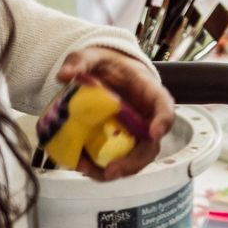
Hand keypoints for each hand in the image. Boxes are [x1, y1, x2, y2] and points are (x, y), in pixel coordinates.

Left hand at [56, 46, 174, 180]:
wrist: (105, 73)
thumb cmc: (107, 65)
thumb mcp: (93, 56)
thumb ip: (80, 62)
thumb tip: (64, 75)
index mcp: (147, 90)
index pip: (163, 104)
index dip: (163, 120)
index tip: (154, 133)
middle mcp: (145, 117)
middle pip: (151, 144)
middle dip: (134, 162)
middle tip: (112, 170)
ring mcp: (133, 133)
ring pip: (134, 159)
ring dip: (115, 171)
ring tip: (87, 170)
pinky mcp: (118, 144)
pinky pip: (115, 161)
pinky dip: (99, 169)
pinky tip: (80, 163)